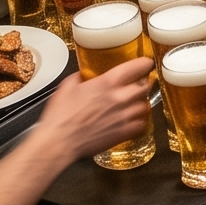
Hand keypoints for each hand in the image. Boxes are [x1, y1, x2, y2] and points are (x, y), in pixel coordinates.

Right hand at [32, 53, 156, 159]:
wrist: (59, 141)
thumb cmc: (60, 114)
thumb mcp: (67, 86)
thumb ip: (80, 77)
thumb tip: (83, 76)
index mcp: (108, 82)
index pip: (137, 67)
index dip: (144, 64)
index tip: (146, 63)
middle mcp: (120, 97)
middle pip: (145, 86)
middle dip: (143, 84)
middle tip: (138, 84)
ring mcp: (124, 116)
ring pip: (145, 105)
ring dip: (140, 103)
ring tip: (134, 103)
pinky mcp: (124, 132)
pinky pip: (141, 124)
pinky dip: (139, 121)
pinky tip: (132, 121)